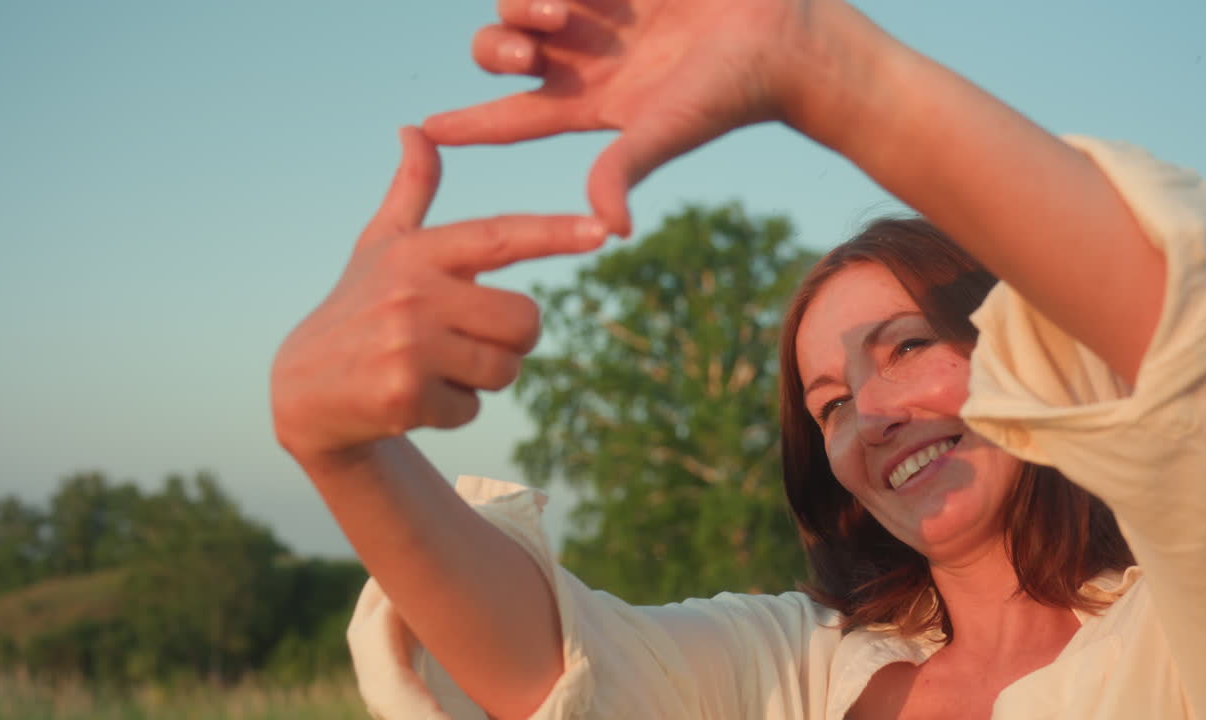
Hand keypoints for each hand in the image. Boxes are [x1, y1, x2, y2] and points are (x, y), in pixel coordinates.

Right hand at [270, 127, 606, 465]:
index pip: (501, 236)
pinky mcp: (404, 396)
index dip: (555, 234)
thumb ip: (412, 192)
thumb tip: (415, 128)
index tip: (602, 231)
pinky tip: (414, 399)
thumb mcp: (381, 246)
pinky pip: (472, 409)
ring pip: (505, 369)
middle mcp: (413, 292)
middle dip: (512, 340)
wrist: (303, 390)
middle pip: (525, 320)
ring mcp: (408, 345)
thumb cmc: (358, 308)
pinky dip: (453, 411)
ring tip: (435, 368)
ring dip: (483, 379)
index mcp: (418, 251)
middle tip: (468, 342)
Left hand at [424, 0, 845, 235]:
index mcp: (588, 104)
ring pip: (519, 4)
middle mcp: (583, 59)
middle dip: (496, 50)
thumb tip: (609, 229)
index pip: (512, 118)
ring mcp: (598, 14)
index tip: (423, 133)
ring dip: (524, 6)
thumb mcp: (667, 131)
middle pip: (503, 54)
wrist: (782, 33)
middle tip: (525, 53)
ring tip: (565, 13)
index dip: (468, 124)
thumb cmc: (730, 91)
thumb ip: (624, 169)